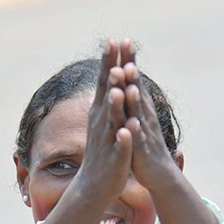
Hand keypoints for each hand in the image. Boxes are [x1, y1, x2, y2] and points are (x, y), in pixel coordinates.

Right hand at [75, 39, 131, 202]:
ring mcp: (108, 140)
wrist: (96, 183)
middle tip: (114, 55)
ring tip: (119, 90)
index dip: (109, 62)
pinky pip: (120, 147)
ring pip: (112, 120)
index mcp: (102, 112)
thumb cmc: (104, 148)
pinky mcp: (115, 158)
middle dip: (112, 75)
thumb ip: (109, 96)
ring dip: (115, 106)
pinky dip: (124, 139)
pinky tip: (127, 131)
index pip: (106, 82)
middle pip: (107, 95)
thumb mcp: (106, 119)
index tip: (113, 40)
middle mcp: (102, 122)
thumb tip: (111, 71)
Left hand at [122, 54, 179, 191]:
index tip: (124, 39)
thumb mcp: (137, 117)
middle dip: (131, 69)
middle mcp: (143, 116)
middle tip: (127, 48)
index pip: (133, 81)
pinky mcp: (141, 151)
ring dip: (134, 95)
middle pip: (136, 89)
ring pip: (137, 111)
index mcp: (139, 108)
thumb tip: (130, 76)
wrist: (158, 173)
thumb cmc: (144, 143)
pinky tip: (131, 123)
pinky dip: (134, 131)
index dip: (128, 61)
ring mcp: (143, 132)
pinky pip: (137, 140)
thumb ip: (134, 98)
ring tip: (129, 79)